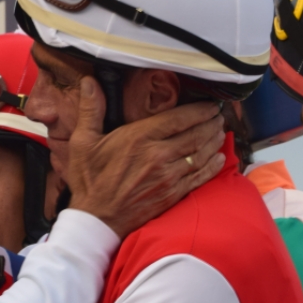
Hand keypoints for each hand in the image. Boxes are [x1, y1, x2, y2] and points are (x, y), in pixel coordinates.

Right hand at [67, 76, 225, 237]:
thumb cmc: (89, 180)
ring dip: (214, 141)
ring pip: (200, 153)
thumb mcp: (83, 142)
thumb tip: (89, 82)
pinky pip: (199, 177)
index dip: (199, 109)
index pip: (179, 118)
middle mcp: (158, 155)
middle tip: (219, 115)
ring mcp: (168, 177)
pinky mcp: (172, 194)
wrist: (96, 220)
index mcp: (139, 138)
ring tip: (220, 131)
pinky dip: (212, 166)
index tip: (210, 104)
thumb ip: (91, 110)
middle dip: (211, 122)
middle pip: (195, 134)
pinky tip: (218, 158)